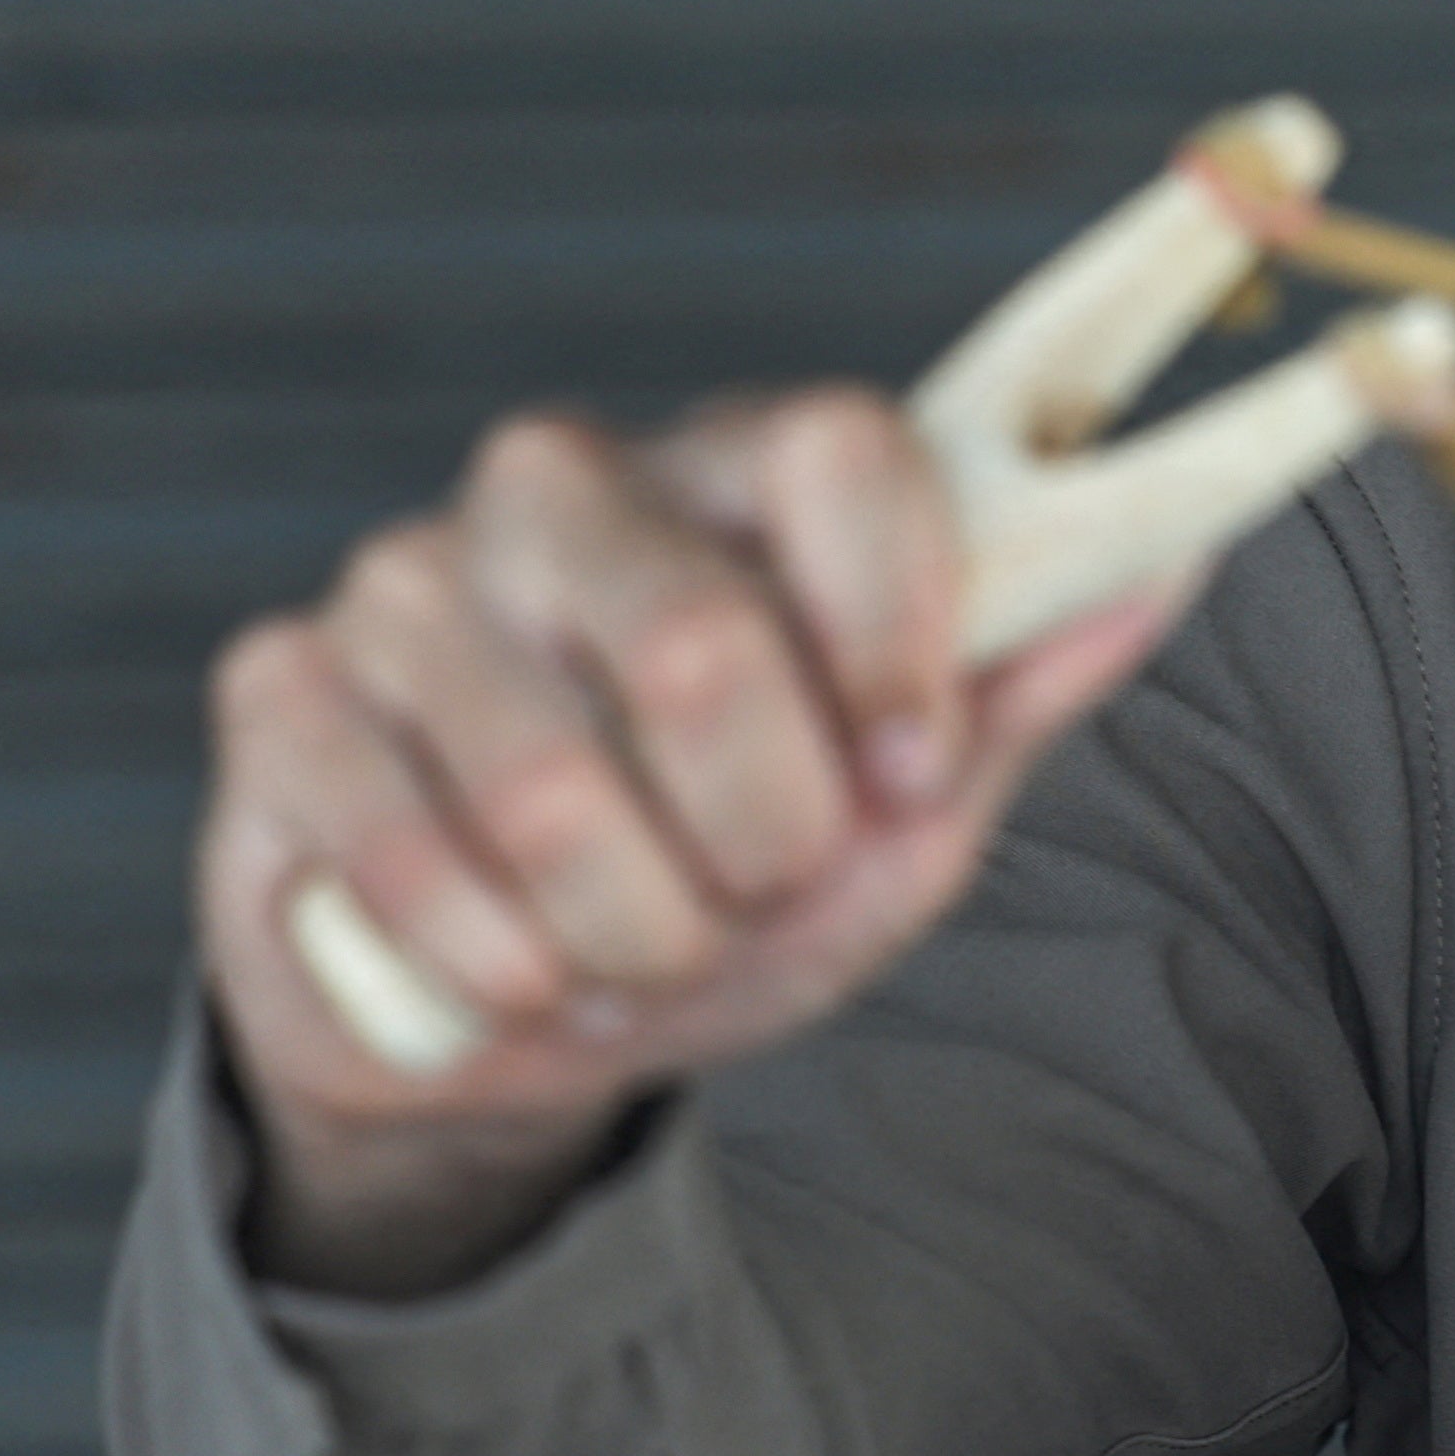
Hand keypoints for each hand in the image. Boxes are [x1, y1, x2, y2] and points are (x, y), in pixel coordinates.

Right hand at [196, 387, 1183, 1295]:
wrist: (530, 1008)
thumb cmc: (739, 865)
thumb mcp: (906, 801)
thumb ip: (1021, 682)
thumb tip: (1175, 560)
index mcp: (736, 473)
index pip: (840, 447)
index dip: (895, 631)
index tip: (914, 762)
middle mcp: (563, 486)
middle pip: (696, 642)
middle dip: (760, 840)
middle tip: (759, 890)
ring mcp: (404, 578)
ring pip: (546, 785)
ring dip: (630, 930)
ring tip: (641, 942)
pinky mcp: (280, 693)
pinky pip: (400, 848)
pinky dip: (492, 963)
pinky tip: (516, 974)